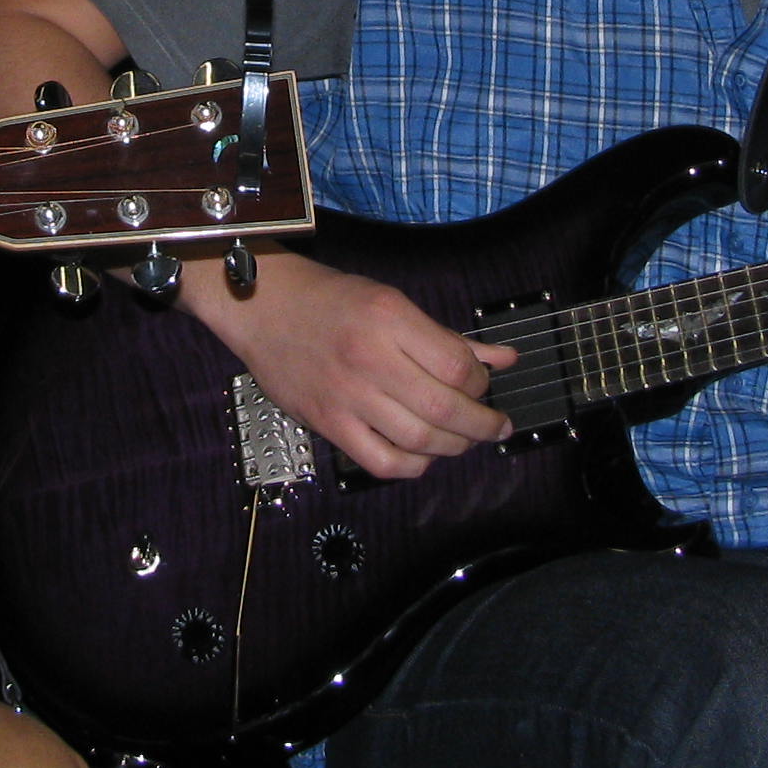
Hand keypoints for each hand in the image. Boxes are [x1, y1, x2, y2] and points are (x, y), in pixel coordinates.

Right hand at [192, 249, 516, 480]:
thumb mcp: (394, 302)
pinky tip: (423, 455)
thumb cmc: (331, 301)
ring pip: (419, 440)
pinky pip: (381, 462)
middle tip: (495, 426)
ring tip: (464, 440)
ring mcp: (346, 395)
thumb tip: (503, 360)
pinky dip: (413, 466)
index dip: (483, 383)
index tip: (485, 384)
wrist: (265, 308)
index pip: (458, 366)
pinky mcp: (328, 423)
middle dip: (482, 424)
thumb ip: (449, 338)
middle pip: (445, 408)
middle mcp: (369, 357)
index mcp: (390, 318)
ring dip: (455, 447)